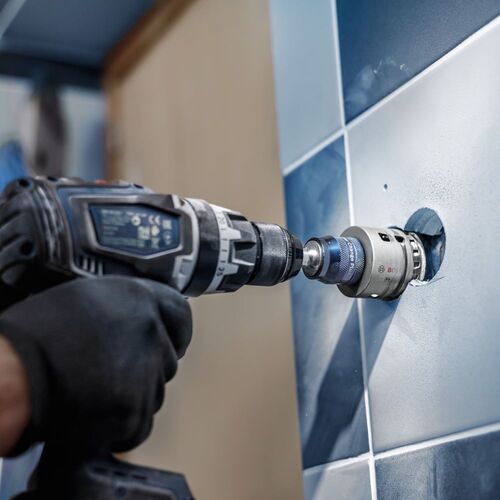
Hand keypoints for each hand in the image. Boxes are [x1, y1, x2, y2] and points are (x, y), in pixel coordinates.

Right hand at [0, 276, 191, 454]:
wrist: (11, 374)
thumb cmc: (36, 334)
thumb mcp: (88, 299)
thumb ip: (126, 308)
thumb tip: (144, 321)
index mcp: (139, 298)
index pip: (181, 314)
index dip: (175, 331)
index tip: (168, 341)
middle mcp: (150, 331)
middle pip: (167, 358)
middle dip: (147, 368)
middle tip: (113, 372)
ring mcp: (145, 371)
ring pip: (154, 392)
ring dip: (133, 397)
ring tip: (95, 391)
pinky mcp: (133, 409)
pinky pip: (140, 423)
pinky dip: (120, 425)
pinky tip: (92, 412)